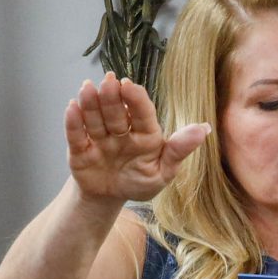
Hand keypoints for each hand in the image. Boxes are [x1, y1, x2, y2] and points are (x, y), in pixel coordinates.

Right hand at [65, 74, 209, 205]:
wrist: (110, 197)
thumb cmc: (140, 181)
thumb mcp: (163, 171)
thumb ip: (179, 150)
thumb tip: (204, 129)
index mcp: (145, 133)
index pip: (141, 113)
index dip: (135, 98)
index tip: (129, 84)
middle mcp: (121, 130)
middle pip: (115, 112)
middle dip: (111, 98)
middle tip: (109, 81)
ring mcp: (99, 138)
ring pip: (94, 118)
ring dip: (90, 103)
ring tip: (87, 88)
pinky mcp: (79, 149)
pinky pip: (75, 135)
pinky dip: (73, 122)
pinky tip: (72, 107)